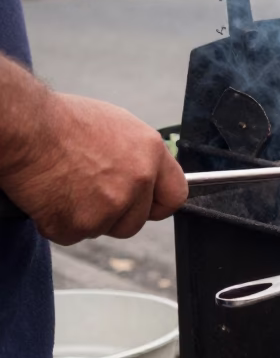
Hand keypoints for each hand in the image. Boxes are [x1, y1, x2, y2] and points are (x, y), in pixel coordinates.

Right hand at [1, 93, 187, 244]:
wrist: (25, 128)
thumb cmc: (62, 122)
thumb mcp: (118, 127)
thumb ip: (138, 156)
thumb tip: (146, 176)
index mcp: (150, 153)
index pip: (175, 195)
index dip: (157, 205)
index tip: (146, 207)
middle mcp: (137, 180)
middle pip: (135, 222)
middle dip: (113, 215)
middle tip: (87, 193)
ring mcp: (110, 205)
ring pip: (102, 229)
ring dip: (84, 218)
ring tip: (64, 187)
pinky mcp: (79, 224)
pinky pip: (71, 235)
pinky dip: (57, 223)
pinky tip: (48, 196)